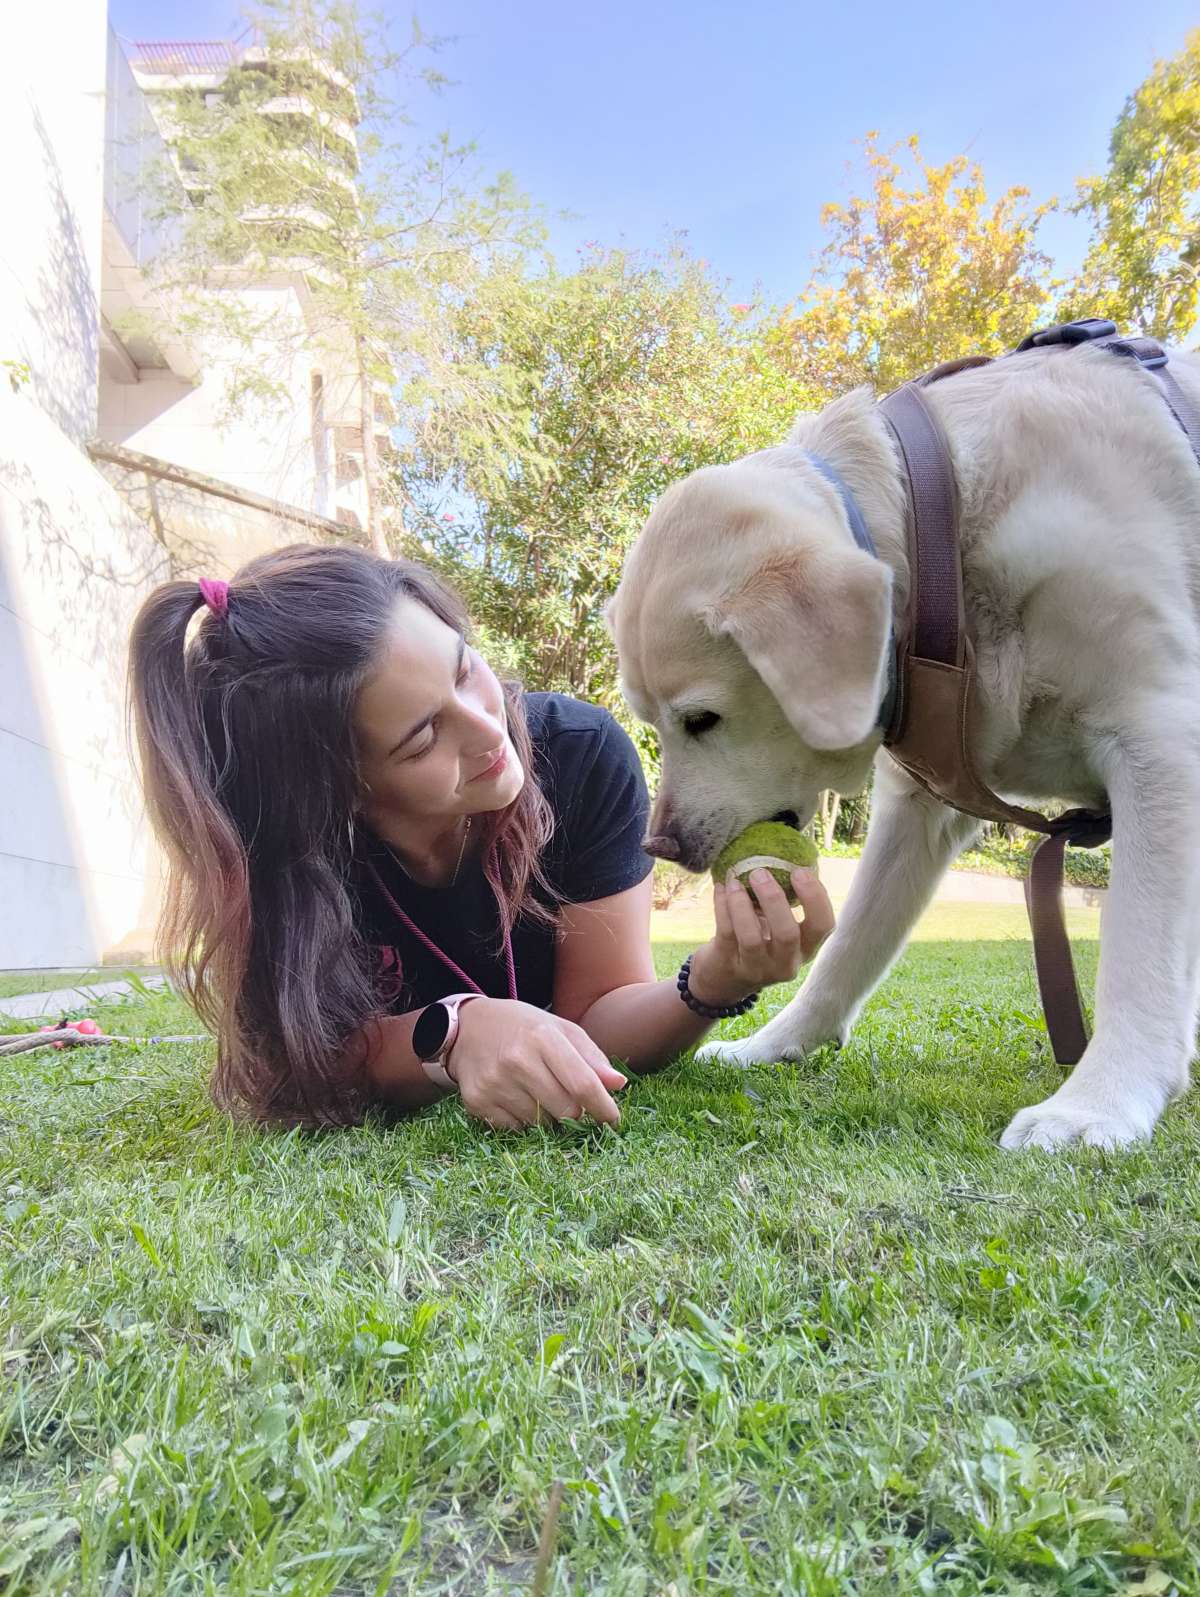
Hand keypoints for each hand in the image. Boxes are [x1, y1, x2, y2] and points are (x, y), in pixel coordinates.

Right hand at [447, 998, 627, 1131]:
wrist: (467, 1027)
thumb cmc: (523, 1027)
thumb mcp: (560, 1029)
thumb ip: (591, 1057)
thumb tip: (619, 1085)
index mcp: (543, 1037)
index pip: (582, 1084)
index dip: (603, 1108)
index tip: (614, 1119)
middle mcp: (517, 1061)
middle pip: (566, 1111)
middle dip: (576, 1112)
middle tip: (570, 1100)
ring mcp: (494, 1083)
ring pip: (542, 1124)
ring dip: (548, 1116)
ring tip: (537, 1090)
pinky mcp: (477, 1101)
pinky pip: (516, 1129)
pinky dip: (523, 1120)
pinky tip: (515, 1096)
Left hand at [688, 868, 834, 1006]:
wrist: (723, 980)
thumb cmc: (759, 942)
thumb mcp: (778, 928)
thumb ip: (785, 902)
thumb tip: (784, 856)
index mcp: (806, 949)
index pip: (824, 926)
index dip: (816, 898)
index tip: (800, 871)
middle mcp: (785, 963)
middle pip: (788, 934)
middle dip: (774, 899)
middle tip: (760, 871)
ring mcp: (756, 968)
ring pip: (752, 937)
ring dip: (741, 903)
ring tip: (734, 880)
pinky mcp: (729, 965)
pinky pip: (726, 932)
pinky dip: (723, 906)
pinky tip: (722, 888)